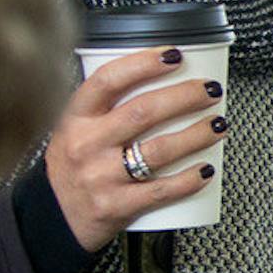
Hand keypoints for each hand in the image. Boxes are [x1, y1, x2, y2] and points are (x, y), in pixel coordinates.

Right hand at [45, 47, 227, 252]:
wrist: (54, 217)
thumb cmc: (73, 167)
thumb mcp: (73, 129)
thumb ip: (106, 106)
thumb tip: (158, 76)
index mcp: (75, 119)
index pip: (107, 81)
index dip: (143, 64)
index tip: (174, 55)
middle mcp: (86, 145)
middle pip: (143, 112)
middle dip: (184, 96)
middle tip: (210, 89)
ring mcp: (102, 177)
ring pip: (159, 150)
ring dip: (196, 134)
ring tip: (218, 124)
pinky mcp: (117, 205)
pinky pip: (162, 190)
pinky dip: (190, 179)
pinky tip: (208, 169)